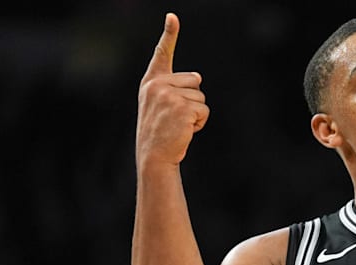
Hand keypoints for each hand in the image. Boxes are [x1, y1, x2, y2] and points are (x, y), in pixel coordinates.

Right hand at [136, 13, 209, 166]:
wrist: (154, 155)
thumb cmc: (160, 132)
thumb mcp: (160, 105)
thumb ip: (176, 87)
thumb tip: (198, 76)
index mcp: (152, 81)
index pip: (162, 53)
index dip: (169, 34)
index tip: (173, 16)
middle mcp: (157, 84)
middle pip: (195, 80)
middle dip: (193, 99)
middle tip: (175, 117)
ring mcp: (168, 95)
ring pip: (201, 97)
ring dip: (196, 113)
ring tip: (178, 125)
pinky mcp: (181, 107)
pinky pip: (204, 110)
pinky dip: (200, 122)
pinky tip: (184, 130)